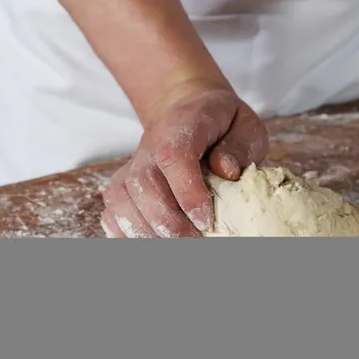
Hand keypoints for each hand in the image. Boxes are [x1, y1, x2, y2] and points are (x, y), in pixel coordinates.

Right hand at [101, 89, 268, 237]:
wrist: (193, 113)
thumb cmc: (225, 126)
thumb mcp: (246, 127)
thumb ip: (240, 147)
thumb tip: (227, 171)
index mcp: (184, 125)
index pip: (174, 156)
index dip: (187, 192)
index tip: (205, 220)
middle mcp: (151, 143)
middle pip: (143, 182)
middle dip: (166, 220)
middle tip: (194, 240)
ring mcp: (134, 162)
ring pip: (121, 197)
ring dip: (144, 229)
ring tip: (174, 245)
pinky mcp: (125, 181)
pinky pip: (112, 208)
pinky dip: (125, 231)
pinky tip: (150, 242)